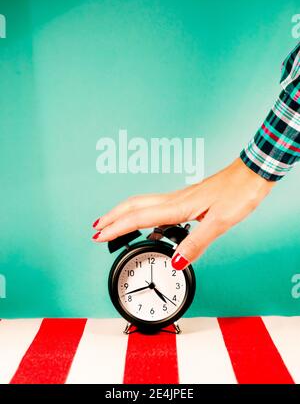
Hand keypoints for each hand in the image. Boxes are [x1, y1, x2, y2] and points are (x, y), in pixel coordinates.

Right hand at [92, 158, 275, 268]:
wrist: (252, 174)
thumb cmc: (239, 193)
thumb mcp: (220, 223)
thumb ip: (196, 243)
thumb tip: (176, 262)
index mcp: (178, 206)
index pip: (138, 217)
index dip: (116, 227)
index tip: (99, 236)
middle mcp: (175, 200)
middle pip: (133, 205)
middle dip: (112, 216)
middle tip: (96, 228)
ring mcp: (180, 198)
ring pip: (143, 203)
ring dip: (124, 213)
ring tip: (113, 225)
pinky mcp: (188, 199)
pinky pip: (157, 206)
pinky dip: (143, 213)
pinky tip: (149, 223)